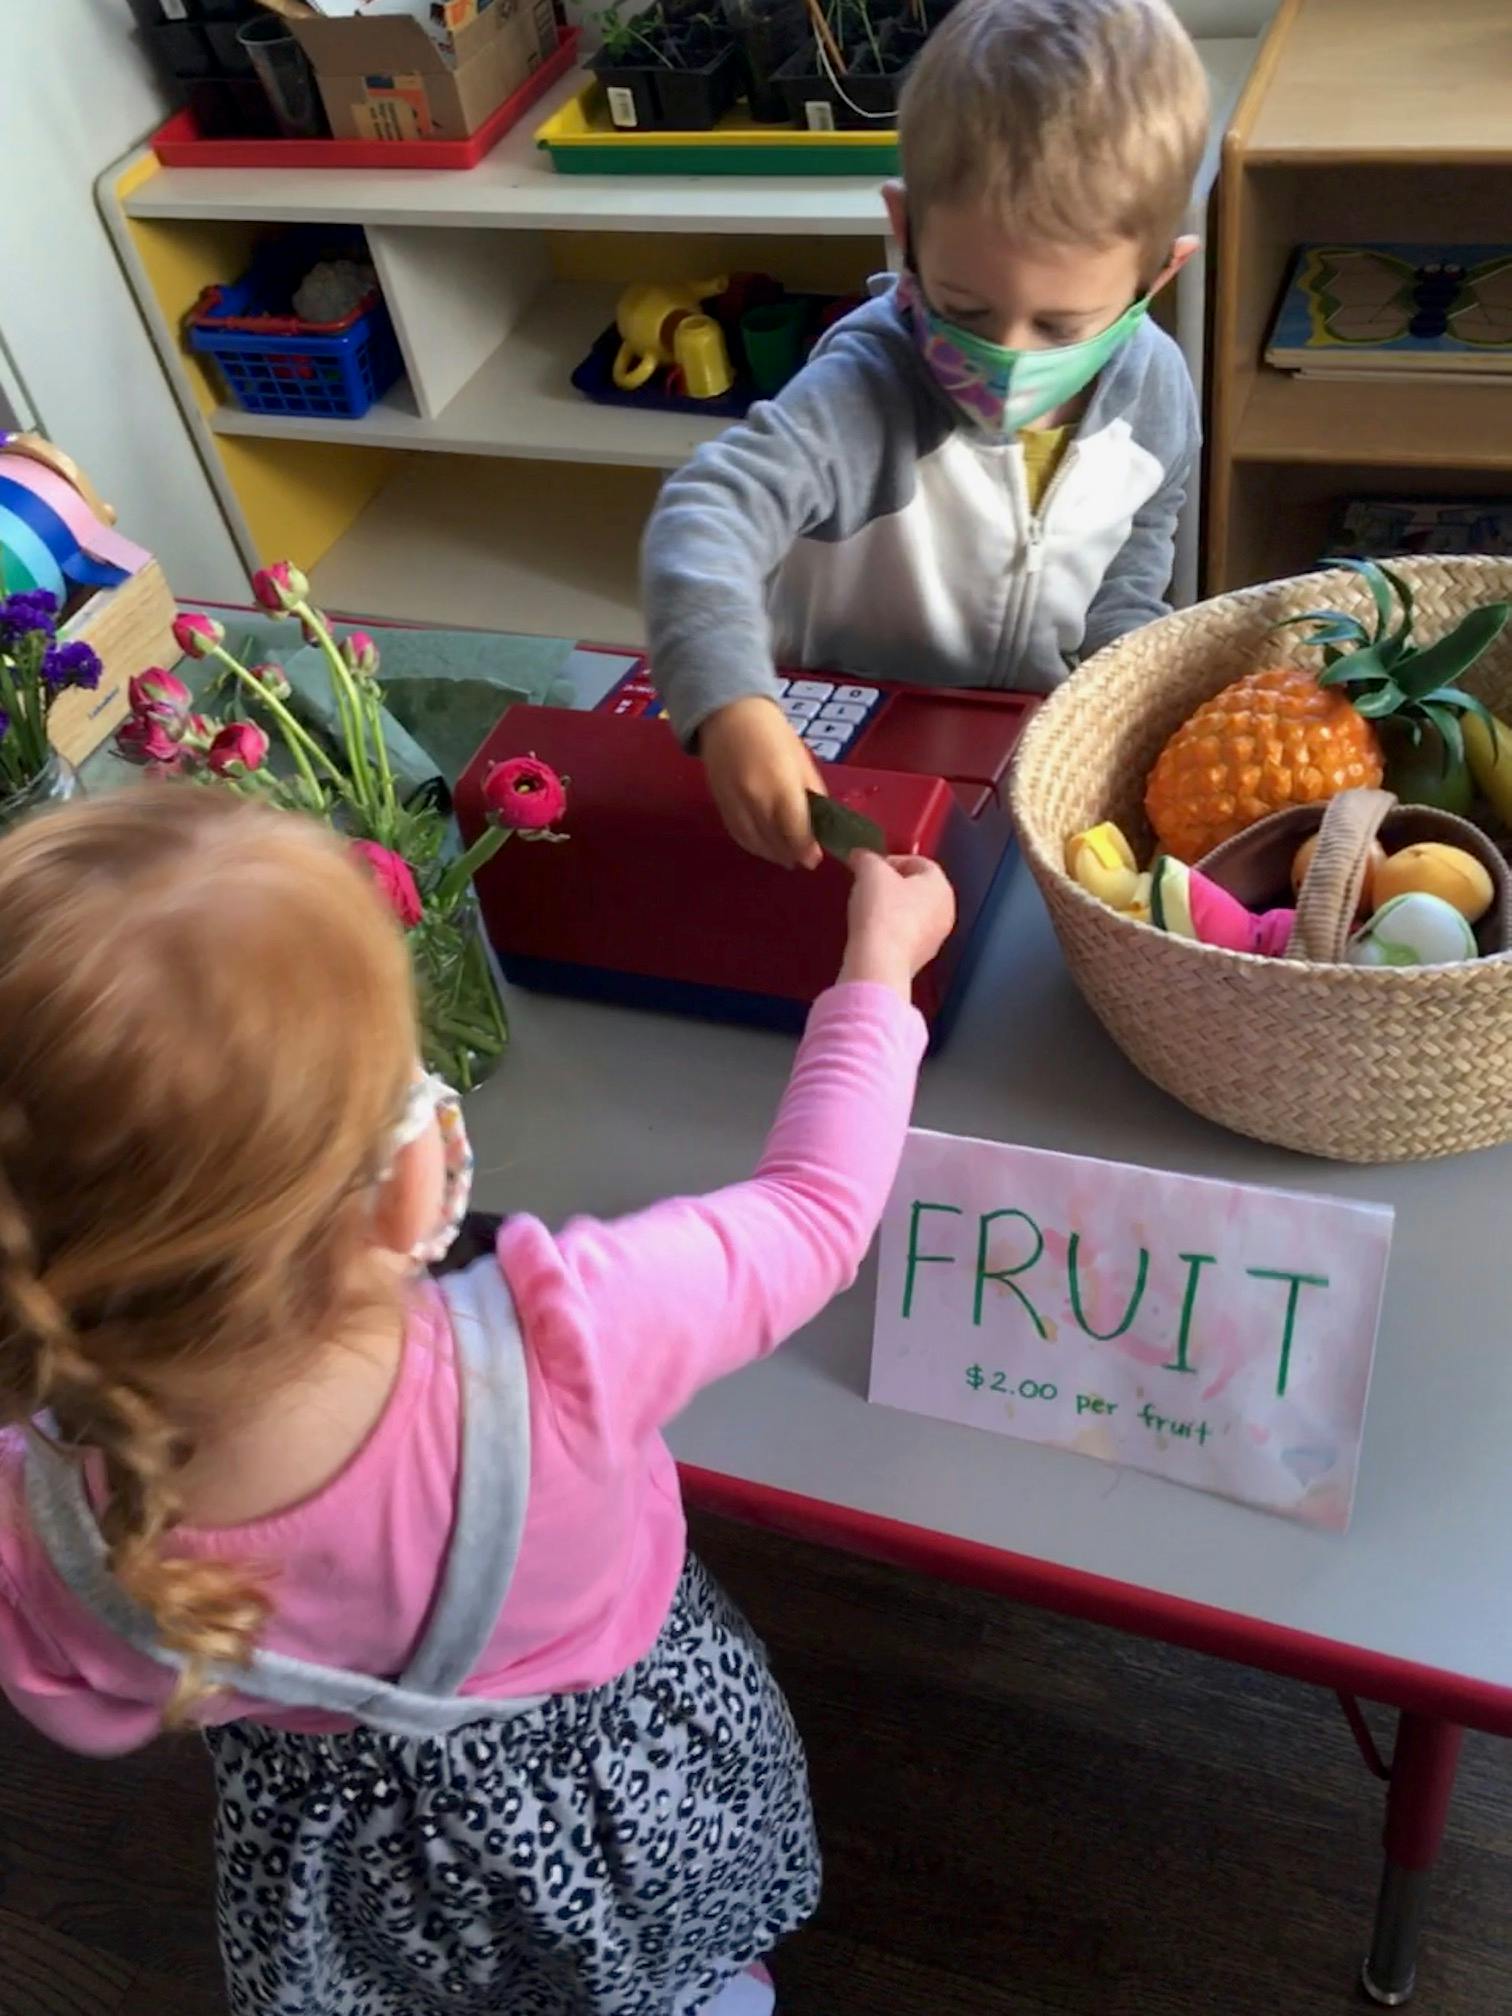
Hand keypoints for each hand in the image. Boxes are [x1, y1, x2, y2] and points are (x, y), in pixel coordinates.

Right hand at [700, 696, 823, 870]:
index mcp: (782, 787)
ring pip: (755, 844)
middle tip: (805, 860)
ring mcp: (735, 805)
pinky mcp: (720, 805)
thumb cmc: (773, 732)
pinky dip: (753, 846)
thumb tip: (820, 825)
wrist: (728, 714)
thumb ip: (812, 793)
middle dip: (792, 855)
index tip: (815, 859)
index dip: (806, 851)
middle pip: (776, 843)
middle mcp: (756, 801)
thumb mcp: (801, 760)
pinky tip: (765, 847)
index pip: (796, 832)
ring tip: (787, 857)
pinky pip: (738, 835)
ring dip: (773, 854)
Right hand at [840, 851, 955, 997]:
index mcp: (941, 886)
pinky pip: (907, 935)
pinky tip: (872, 932)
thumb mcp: (870, 872)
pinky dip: (893, 930)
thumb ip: (866, 858)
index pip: (920, 863)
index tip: (869, 867)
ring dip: (893, 908)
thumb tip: (860, 856)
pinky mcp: (922, 959)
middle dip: (893, 885)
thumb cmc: (881, 909)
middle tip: (868, 886)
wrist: (879, 961)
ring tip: (867, 910)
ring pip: (914, 914)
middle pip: (918, 889)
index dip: (892, 860)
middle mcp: (947, 911)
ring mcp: (937, 938)